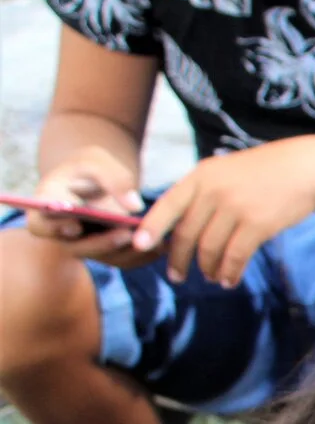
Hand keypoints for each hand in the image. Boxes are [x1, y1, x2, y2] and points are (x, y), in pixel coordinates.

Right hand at [25, 148, 146, 264]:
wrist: (97, 179)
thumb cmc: (91, 168)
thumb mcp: (98, 163)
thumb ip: (113, 179)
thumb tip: (134, 206)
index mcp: (48, 206)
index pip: (40, 224)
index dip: (54, 228)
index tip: (74, 225)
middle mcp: (62, 232)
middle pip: (75, 247)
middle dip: (100, 242)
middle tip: (124, 234)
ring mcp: (84, 245)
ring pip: (103, 257)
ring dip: (127, 252)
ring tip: (153, 243)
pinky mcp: (106, 253)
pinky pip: (123, 260)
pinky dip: (143, 255)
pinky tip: (163, 247)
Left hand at [138, 139, 314, 285]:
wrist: (306, 168)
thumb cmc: (266, 171)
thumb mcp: (226, 171)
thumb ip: (203, 192)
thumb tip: (182, 225)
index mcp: (201, 176)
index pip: (167, 205)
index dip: (151, 227)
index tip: (139, 246)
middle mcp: (213, 192)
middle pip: (186, 233)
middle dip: (178, 259)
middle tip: (177, 276)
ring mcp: (235, 208)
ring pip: (209, 249)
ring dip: (208, 269)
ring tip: (212, 278)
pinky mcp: (257, 225)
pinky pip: (235, 256)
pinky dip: (230, 272)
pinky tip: (230, 279)